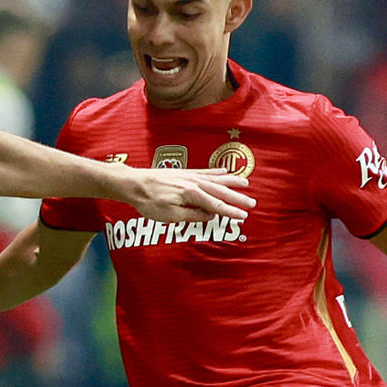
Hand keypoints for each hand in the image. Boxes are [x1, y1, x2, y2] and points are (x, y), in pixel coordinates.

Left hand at [119, 168, 253, 223]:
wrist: (134, 183)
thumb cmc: (149, 202)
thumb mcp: (170, 215)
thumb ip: (192, 215)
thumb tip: (210, 216)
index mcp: (191, 194)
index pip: (215, 205)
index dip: (230, 212)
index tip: (243, 217)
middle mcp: (193, 182)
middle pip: (220, 191)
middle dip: (237, 198)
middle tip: (252, 204)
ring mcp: (189, 175)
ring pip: (216, 178)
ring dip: (232, 181)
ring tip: (246, 183)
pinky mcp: (184, 172)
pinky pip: (205, 171)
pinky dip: (216, 171)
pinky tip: (225, 170)